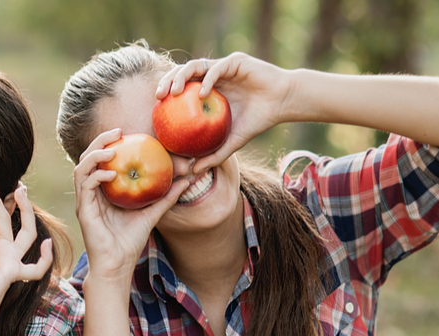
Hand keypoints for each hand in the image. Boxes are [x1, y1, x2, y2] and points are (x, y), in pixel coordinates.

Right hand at [72, 128, 190, 285]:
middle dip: (100, 141)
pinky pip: (85, 185)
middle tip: (118, 131)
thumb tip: (186, 180)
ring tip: (112, 148)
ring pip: (81, 167)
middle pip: (88, 158)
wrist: (117, 265)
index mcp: (103, 191)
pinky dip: (96, 175)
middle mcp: (91, 193)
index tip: (126, 133)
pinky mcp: (83, 210)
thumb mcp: (152, 214)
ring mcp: (85, 201)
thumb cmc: (131, 242)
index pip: (102, 160)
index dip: (110, 143)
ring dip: (94, 154)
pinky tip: (110, 174)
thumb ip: (166, 197)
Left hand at [156, 53, 295, 173]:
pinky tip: (201, 94)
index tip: (156, 108)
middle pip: (182, 73)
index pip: (180, 86)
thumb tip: (193, 172)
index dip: (166, 92)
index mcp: (208, 89)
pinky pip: (216, 69)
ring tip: (174, 92)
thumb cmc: (258, 120)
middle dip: (166, 81)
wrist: (283, 103)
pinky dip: (207, 80)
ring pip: (195, 65)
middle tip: (159, 97)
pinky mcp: (235, 61)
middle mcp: (212, 75)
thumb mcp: (232, 141)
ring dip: (180, 76)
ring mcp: (223, 67)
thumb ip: (213, 154)